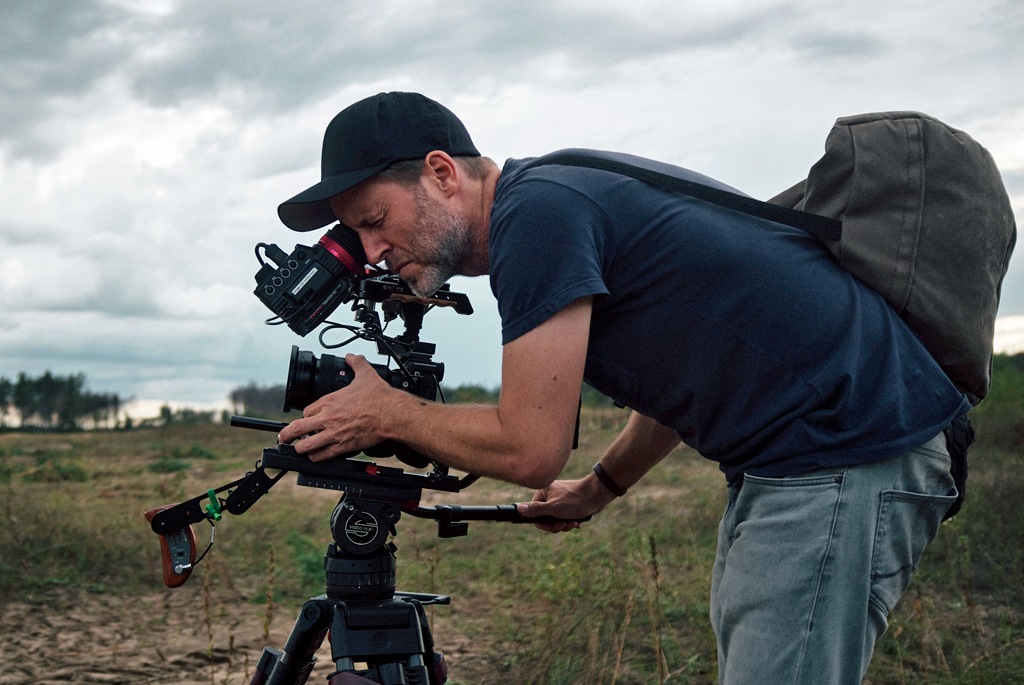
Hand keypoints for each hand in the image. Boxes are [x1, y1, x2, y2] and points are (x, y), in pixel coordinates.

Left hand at [277, 354, 403, 461]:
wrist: (391, 413)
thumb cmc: (379, 397)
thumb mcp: (366, 374)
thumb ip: (356, 363)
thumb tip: (352, 356)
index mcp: (330, 401)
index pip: (306, 411)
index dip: (305, 416)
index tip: (307, 418)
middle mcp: (328, 418)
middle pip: (297, 428)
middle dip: (287, 434)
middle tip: (283, 437)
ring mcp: (334, 434)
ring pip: (306, 445)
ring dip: (301, 448)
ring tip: (299, 448)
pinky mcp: (344, 446)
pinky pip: (323, 455)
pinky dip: (316, 457)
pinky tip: (315, 456)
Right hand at [515, 474, 615, 532]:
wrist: (597, 495)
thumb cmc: (575, 500)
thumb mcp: (553, 508)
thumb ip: (536, 510)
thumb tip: (518, 509)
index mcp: (543, 492)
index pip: (534, 513)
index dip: (543, 524)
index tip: (554, 526)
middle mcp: (550, 494)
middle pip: (546, 518)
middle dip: (556, 525)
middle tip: (565, 525)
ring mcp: (560, 499)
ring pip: (556, 518)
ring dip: (564, 524)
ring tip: (574, 522)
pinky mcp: (569, 503)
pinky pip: (564, 516)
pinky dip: (570, 521)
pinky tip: (578, 521)